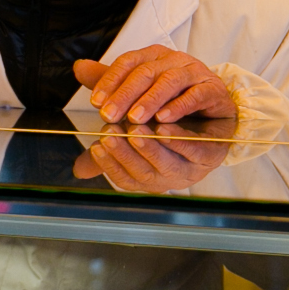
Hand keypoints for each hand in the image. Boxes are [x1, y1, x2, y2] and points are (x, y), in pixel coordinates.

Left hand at [73, 45, 235, 122]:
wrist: (213, 109)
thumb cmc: (172, 100)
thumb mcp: (138, 93)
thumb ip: (112, 84)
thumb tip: (77, 68)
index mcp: (152, 56)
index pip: (127, 62)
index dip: (110, 80)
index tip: (95, 102)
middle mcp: (173, 59)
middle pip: (145, 71)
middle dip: (125, 94)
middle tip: (108, 115)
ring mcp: (194, 72)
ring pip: (170, 81)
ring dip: (150, 100)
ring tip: (134, 119)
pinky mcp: (212, 89)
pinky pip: (195, 95)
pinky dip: (179, 106)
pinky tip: (165, 119)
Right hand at [75, 128, 216, 192]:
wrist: (209, 111)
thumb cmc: (166, 120)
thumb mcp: (134, 119)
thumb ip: (109, 125)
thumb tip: (76, 164)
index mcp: (148, 176)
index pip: (124, 178)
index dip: (109, 165)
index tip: (97, 146)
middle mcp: (168, 177)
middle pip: (143, 174)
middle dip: (125, 155)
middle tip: (111, 135)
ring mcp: (191, 169)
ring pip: (168, 166)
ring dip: (150, 149)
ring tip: (135, 131)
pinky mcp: (212, 153)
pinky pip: (196, 152)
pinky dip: (179, 141)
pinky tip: (165, 128)